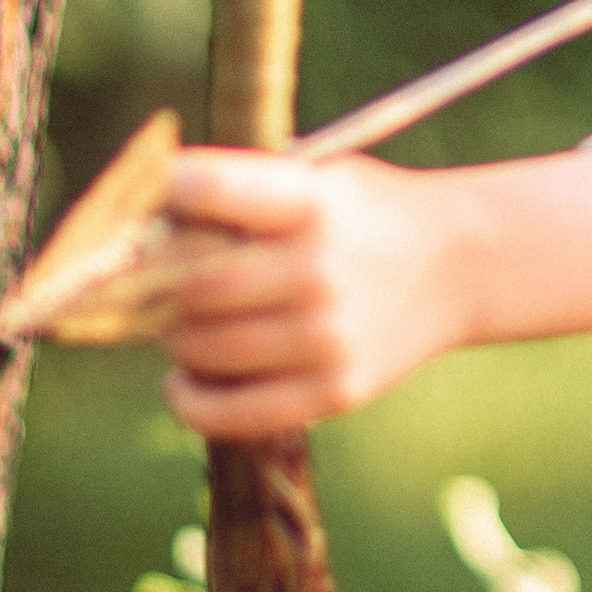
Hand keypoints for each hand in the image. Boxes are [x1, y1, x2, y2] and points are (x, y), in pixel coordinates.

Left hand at [152, 143, 591, 442]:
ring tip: (185, 322)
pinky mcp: (335, 390)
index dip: (159, 193)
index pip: (203, 188)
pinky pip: (230, 411)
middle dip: (153, 284)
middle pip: (189, 283)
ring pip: (199, 346)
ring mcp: (328, 337)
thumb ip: (235, 198)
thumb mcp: (315, 180)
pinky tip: (183, 379)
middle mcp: (319, 269)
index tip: (151, 202)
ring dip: (174, 336)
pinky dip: (189, 399)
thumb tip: (131, 236)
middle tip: (150, 281)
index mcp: (311, 201)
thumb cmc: (361, 216)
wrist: (460, 265)